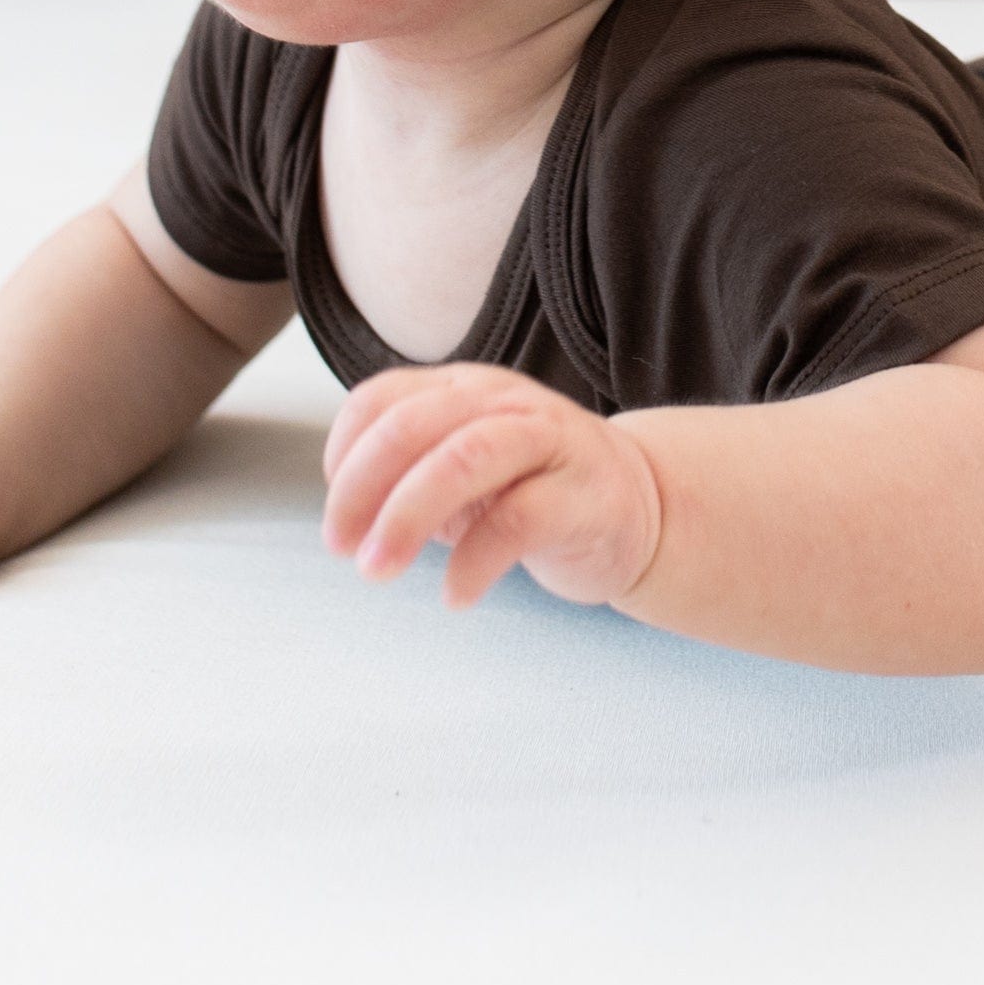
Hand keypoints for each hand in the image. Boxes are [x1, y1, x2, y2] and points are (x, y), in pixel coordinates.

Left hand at [321, 364, 662, 610]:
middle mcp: (502, 402)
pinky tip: (456, 594)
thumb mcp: (463, 475)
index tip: (339, 520)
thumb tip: (345, 518)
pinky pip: (518, 519)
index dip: (344, 456)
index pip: (380, 398)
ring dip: (407, 514)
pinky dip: (474, 561)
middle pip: (414, 424)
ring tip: (378, 569)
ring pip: (464, 456)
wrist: (644, 507)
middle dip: (363, 488)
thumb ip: (408, 477)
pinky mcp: (582, 494)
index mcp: (463, 390)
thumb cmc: (534, 492)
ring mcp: (547, 441)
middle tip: (342, 548)